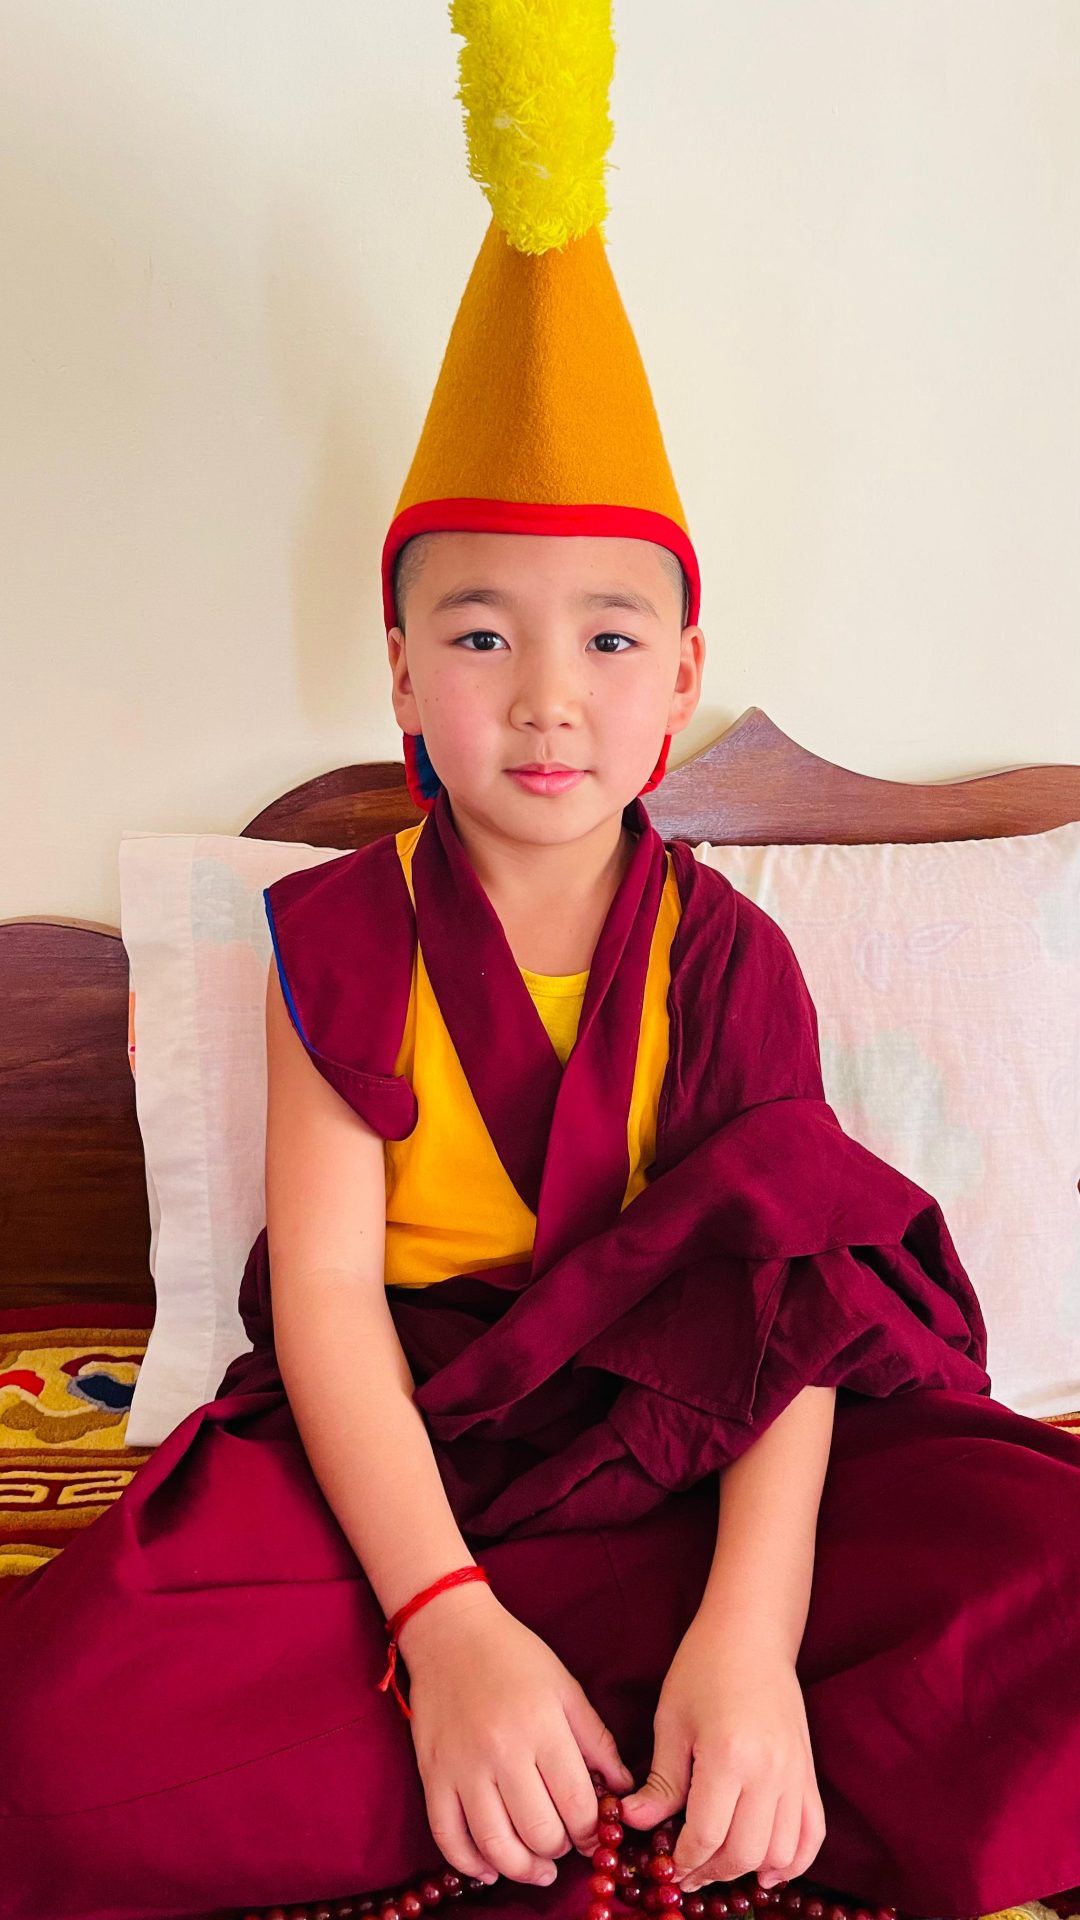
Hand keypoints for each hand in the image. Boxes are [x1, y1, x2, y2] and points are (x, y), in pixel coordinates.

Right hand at [400, 1584, 635, 1888]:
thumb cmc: (515, 1656)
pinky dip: (469, 1865)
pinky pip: (447, 1837)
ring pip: (495, 1844)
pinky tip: (488, 1869)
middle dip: (560, 1849)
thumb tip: (624, 1789)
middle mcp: (503, 1751)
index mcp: (542, 1727)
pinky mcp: (432, 1774)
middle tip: (564, 1844)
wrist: (450, 1632)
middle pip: (539, 1832)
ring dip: (522, 1869)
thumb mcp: (566, 1688)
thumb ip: (596, 1741)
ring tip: (537, 1868)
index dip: (592, 1832)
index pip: (577, 1804)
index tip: (594, 1835)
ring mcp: (463, 1766)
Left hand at [619, 1620, 825, 1890]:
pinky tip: (769, 1871)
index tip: (666, 1865)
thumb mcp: (671, 1721)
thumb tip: (634, 1821)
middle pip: (744, 1852)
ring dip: (748, 1870)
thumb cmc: (703, 1668)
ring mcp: (795, 1774)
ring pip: (780, 1852)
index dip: (684, 1860)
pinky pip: (811, 1834)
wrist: (751, 1633)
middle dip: (711, 1871)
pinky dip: (794, 1862)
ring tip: (719, 1865)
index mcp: (729, 1756)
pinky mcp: (808, 1772)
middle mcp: (769, 1772)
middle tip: (686, 1871)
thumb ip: (660, 1781)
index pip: (707, 1835)